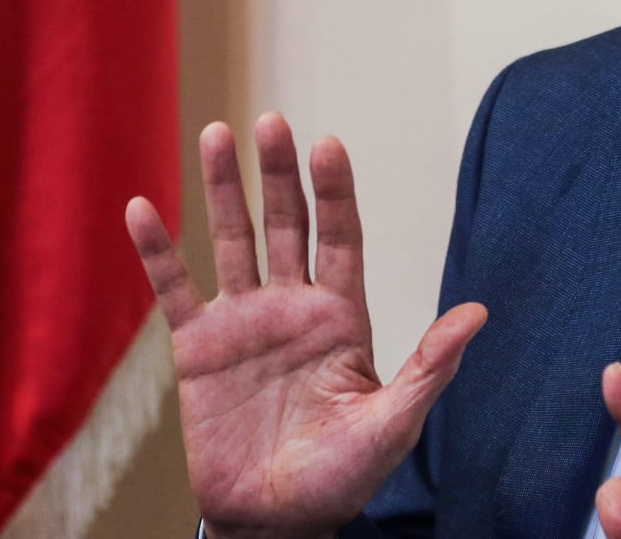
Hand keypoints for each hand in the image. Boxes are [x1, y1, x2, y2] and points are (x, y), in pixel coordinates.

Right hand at [125, 113, 486, 538]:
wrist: (275, 521)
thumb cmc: (342, 477)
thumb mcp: (394, 423)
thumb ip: (431, 366)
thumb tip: (478, 312)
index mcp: (343, 317)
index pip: (340, 238)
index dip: (334, 192)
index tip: (327, 144)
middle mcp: (294, 307)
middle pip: (287, 224)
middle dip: (279, 173)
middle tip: (270, 121)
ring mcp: (244, 323)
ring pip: (232, 240)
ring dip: (223, 189)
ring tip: (217, 132)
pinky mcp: (197, 350)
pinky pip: (174, 290)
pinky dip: (157, 250)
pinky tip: (141, 207)